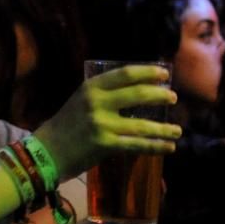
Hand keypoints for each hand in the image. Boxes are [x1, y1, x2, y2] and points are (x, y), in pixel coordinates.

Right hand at [33, 65, 180, 180]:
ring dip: (163, 128)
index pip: (125, 74)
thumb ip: (104, 93)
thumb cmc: (66, 125)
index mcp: (91, 87)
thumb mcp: (81, 99)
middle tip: (173, 98)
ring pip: (141, 124)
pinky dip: (156, 146)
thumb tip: (137, 89)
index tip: (164, 73)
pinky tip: (169, 146)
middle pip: (138, 94)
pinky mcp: (105, 145)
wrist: (47, 151)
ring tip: (177, 129)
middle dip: (160, 95)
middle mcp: (97, 102)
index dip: (148, 72)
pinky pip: (137, 145)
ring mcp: (101, 124)